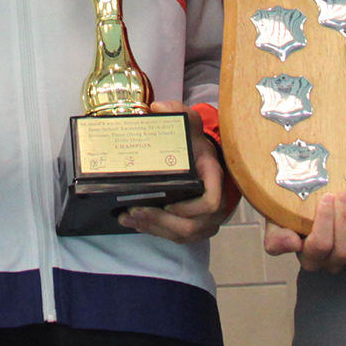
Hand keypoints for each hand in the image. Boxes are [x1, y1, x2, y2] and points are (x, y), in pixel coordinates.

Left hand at [119, 101, 238, 243]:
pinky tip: (135, 224)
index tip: (167, 206)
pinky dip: (156, 232)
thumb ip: (177, 111)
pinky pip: (178, 237)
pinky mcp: (197, 227)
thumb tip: (157, 108)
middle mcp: (216, 203)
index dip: (189, 209)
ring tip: (128, 218)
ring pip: (183, 235)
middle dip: (161, 222)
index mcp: (214, 178)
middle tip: (134, 211)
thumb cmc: (195, 143)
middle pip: (191, 225)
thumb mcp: (189, 123)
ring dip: (154, 229)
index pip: (211, 202)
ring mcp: (207, 219)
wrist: (203, 157)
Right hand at [262, 192, 345, 274]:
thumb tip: (293, 243)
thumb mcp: (276, 222)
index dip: (325, 222)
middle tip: (344, 195)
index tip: (327, 197)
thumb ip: (276, 237)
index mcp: (308, 256)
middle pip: (343, 251)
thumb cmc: (292, 213)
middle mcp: (331, 262)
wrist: (308, 206)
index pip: (319, 246)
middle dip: (345, 220)